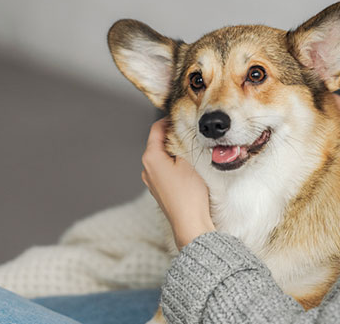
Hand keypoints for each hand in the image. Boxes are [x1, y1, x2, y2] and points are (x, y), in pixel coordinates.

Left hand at [141, 118, 214, 249]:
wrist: (190, 224)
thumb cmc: (190, 194)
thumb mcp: (189, 160)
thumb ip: (183, 141)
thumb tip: (181, 130)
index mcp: (151, 157)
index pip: (156, 129)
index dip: (169, 119)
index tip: (182, 116)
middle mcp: (146, 168)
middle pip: (159, 143)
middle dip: (174, 136)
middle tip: (191, 132)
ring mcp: (151, 181)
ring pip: (162, 158)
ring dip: (175, 152)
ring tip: (192, 150)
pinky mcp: (159, 191)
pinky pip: (165, 171)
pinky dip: (175, 165)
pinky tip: (189, 169)